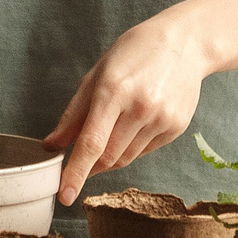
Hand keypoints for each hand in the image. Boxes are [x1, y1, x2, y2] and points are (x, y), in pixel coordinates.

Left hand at [43, 13, 208, 204]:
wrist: (186, 43)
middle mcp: (140, 108)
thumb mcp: (98, 74)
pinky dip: (131, 147)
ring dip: (110, 157)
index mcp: (114, 90)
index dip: (75, 172)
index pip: (91, 143)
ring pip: (126, 158)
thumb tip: (51, 146)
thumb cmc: (135, 53)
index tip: (64, 195)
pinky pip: (144, 151)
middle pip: (108, 156)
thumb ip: (73, 114)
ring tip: (111, 131)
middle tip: (81, 159)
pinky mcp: (176, 128)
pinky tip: (134, 124)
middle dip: (90, 165)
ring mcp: (161, 119)